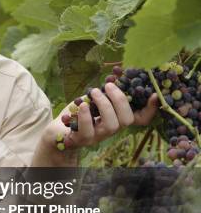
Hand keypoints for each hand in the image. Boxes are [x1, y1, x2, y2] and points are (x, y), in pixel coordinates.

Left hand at [32, 83, 158, 164]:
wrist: (58, 128)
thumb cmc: (79, 111)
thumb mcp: (95, 97)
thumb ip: (107, 90)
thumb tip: (118, 73)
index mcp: (117, 118)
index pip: (141, 119)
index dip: (151, 109)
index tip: (154, 95)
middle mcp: (112, 129)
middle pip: (127, 120)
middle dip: (120, 100)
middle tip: (109, 85)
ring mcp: (98, 136)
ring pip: (112, 125)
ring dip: (105, 105)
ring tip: (94, 92)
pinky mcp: (82, 139)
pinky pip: (88, 130)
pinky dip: (87, 116)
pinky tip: (83, 105)